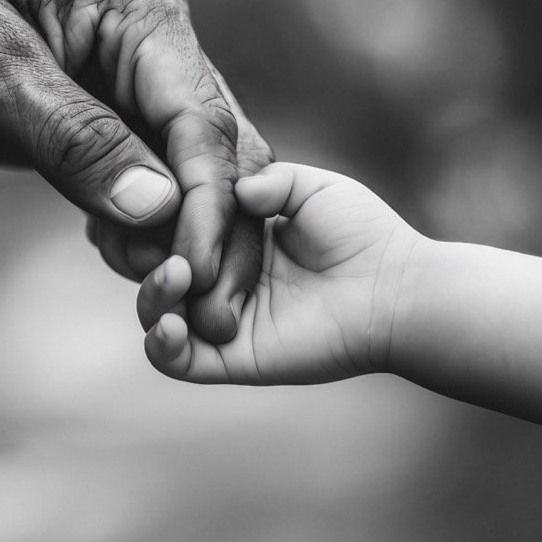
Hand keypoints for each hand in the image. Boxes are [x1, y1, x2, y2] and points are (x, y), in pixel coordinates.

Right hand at [137, 163, 423, 384]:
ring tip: (176, 276)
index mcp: (233, 238)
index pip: (172, 226)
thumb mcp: (310, 187)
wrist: (397, 289)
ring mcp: (223, 321)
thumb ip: (266, 179)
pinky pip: (177, 361)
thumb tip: (227, 188)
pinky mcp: (233, 358)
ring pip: (157, 316)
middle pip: (154, 270)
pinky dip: (161, 345)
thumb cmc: (362, 233)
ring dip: (152, 296)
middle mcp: (221, 280)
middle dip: (144, 255)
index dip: (153, 215)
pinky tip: (171, 324)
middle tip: (166, 241)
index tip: (150, 193)